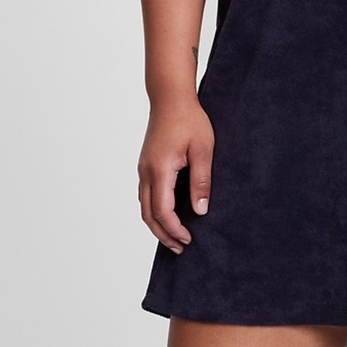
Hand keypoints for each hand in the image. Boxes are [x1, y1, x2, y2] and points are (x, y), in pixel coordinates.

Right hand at [137, 99, 215, 253]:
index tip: (189, 240)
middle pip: (148, 215)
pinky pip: (145, 195)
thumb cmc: (189, 120)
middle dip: (163, 234)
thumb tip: (200, 211)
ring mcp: (143, 169)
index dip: (175, 229)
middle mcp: (146, 172)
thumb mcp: (203, 150)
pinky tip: (167, 215)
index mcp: (160, 170)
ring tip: (174, 237)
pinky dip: (154, 211)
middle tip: (181, 248)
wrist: (170, 98)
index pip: (163, 211)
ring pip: (144, 206)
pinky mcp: (145, 165)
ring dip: (157, 225)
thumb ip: (201, 181)